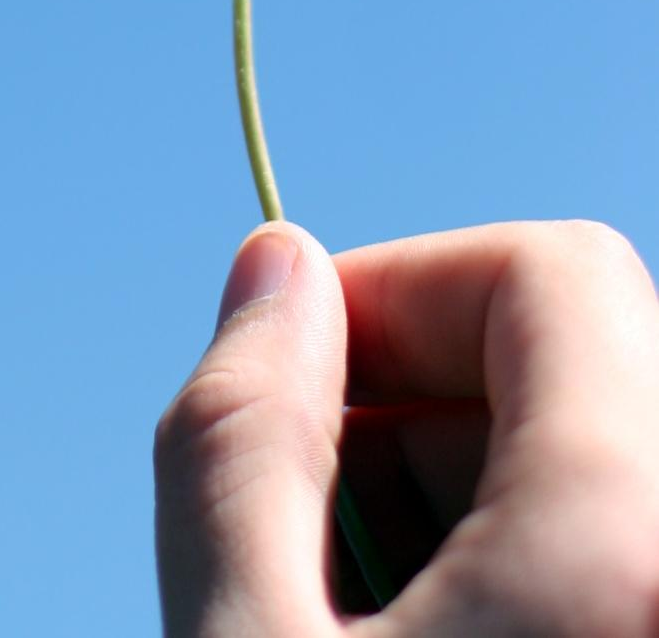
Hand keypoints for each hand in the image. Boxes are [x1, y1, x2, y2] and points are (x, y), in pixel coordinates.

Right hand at [153, 220, 658, 635]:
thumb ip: (247, 430)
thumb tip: (277, 264)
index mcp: (639, 548)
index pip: (556, 273)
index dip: (398, 288)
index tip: (294, 377)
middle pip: (578, 366)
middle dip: (420, 406)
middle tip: (311, 530)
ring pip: (605, 461)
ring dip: (468, 495)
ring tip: (366, 618)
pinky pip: (627, 552)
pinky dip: (524, 567)